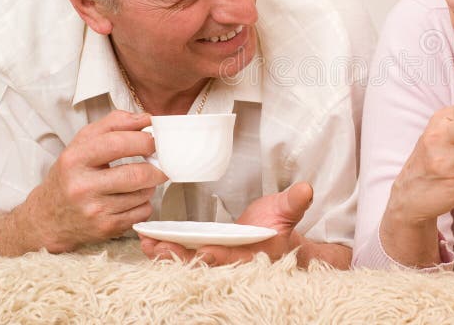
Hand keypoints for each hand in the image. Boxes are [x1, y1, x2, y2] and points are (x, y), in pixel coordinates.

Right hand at [18, 110, 166, 251]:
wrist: (47, 218)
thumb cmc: (70, 175)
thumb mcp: (82, 143)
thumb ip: (113, 124)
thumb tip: (146, 119)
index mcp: (74, 160)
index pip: (117, 144)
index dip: (143, 140)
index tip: (154, 140)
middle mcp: (82, 187)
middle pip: (137, 174)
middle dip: (156, 166)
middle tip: (159, 162)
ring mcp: (94, 210)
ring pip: (143, 193)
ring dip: (149, 185)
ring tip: (139, 181)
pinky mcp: (106, 228)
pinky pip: (142, 212)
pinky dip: (144, 203)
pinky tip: (132, 199)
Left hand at [140, 182, 313, 265]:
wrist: (272, 235)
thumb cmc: (278, 223)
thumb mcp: (288, 210)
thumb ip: (294, 202)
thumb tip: (306, 189)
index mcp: (254, 253)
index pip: (236, 257)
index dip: (221, 255)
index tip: (205, 250)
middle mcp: (233, 261)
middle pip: (205, 263)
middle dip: (182, 257)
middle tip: (160, 248)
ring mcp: (217, 258)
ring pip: (190, 260)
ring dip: (168, 254)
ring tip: (148, 244)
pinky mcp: (204, 252)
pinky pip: (183, 253)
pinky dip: (167, 248)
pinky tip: (149, 241)